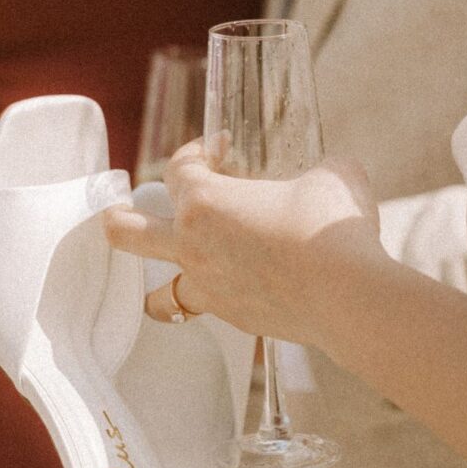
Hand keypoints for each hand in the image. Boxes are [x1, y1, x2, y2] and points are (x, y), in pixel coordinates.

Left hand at [104, 140, 385, 345]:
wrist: (348, 294)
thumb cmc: (331, 227)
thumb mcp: (332, 175)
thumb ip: (317, 169)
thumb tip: (327, 173)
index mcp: (204, 202)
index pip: (178, 169)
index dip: (197, 152)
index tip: (221, 149)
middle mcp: (193, 246)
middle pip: (127, 232)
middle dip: (117, 216)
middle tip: (120, 209)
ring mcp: (209, 287)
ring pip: (160, 292)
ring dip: (158, 280)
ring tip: (169, 272)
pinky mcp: (235, 317)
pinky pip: (209, 308)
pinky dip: (215, 297)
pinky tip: (237, 289)